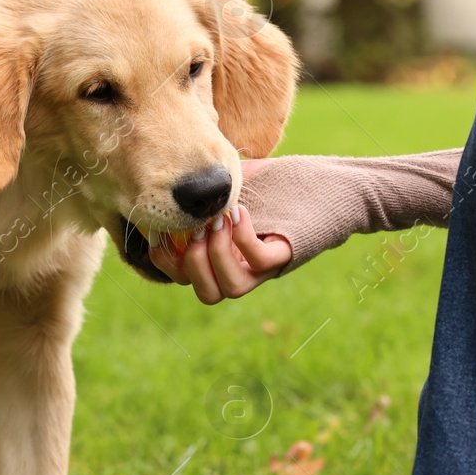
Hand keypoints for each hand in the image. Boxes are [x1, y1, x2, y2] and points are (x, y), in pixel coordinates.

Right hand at [149, 162, 292, 302]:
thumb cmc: (267, 182)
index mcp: (219, 257)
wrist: (314, 183)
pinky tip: (239, 211)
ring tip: (219, 219)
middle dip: (193, 264)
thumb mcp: (225, 183)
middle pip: (207, 294)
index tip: (160, 232)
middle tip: (197, 228)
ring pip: (233, 288)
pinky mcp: (286, 255)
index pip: (183, 278)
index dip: (165, 261)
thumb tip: (165, 179)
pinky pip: (261, 261)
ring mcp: (264, 267)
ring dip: (217, 254)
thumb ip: (198, 188)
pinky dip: (243, 237)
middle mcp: (241, 269)